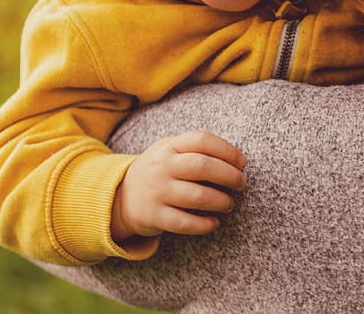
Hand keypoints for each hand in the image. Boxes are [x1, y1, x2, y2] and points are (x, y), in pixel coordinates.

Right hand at [110, 131, 246, 242]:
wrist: (120, 196)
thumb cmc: (159, 171)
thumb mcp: (169, 151)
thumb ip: (197, 150)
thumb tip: (236, 161)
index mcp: (169, 146)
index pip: (202, 140)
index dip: (227, 150)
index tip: (243, 162)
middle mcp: (162, 167)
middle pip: (203, 166)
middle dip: (229, 176)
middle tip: (241, 184)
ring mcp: (157, 192)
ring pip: (198, 196)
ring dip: (221, 201)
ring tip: (229, 204)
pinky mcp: (154, 216)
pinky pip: (185, 223)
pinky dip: (205, 224)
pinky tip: (214, 222)